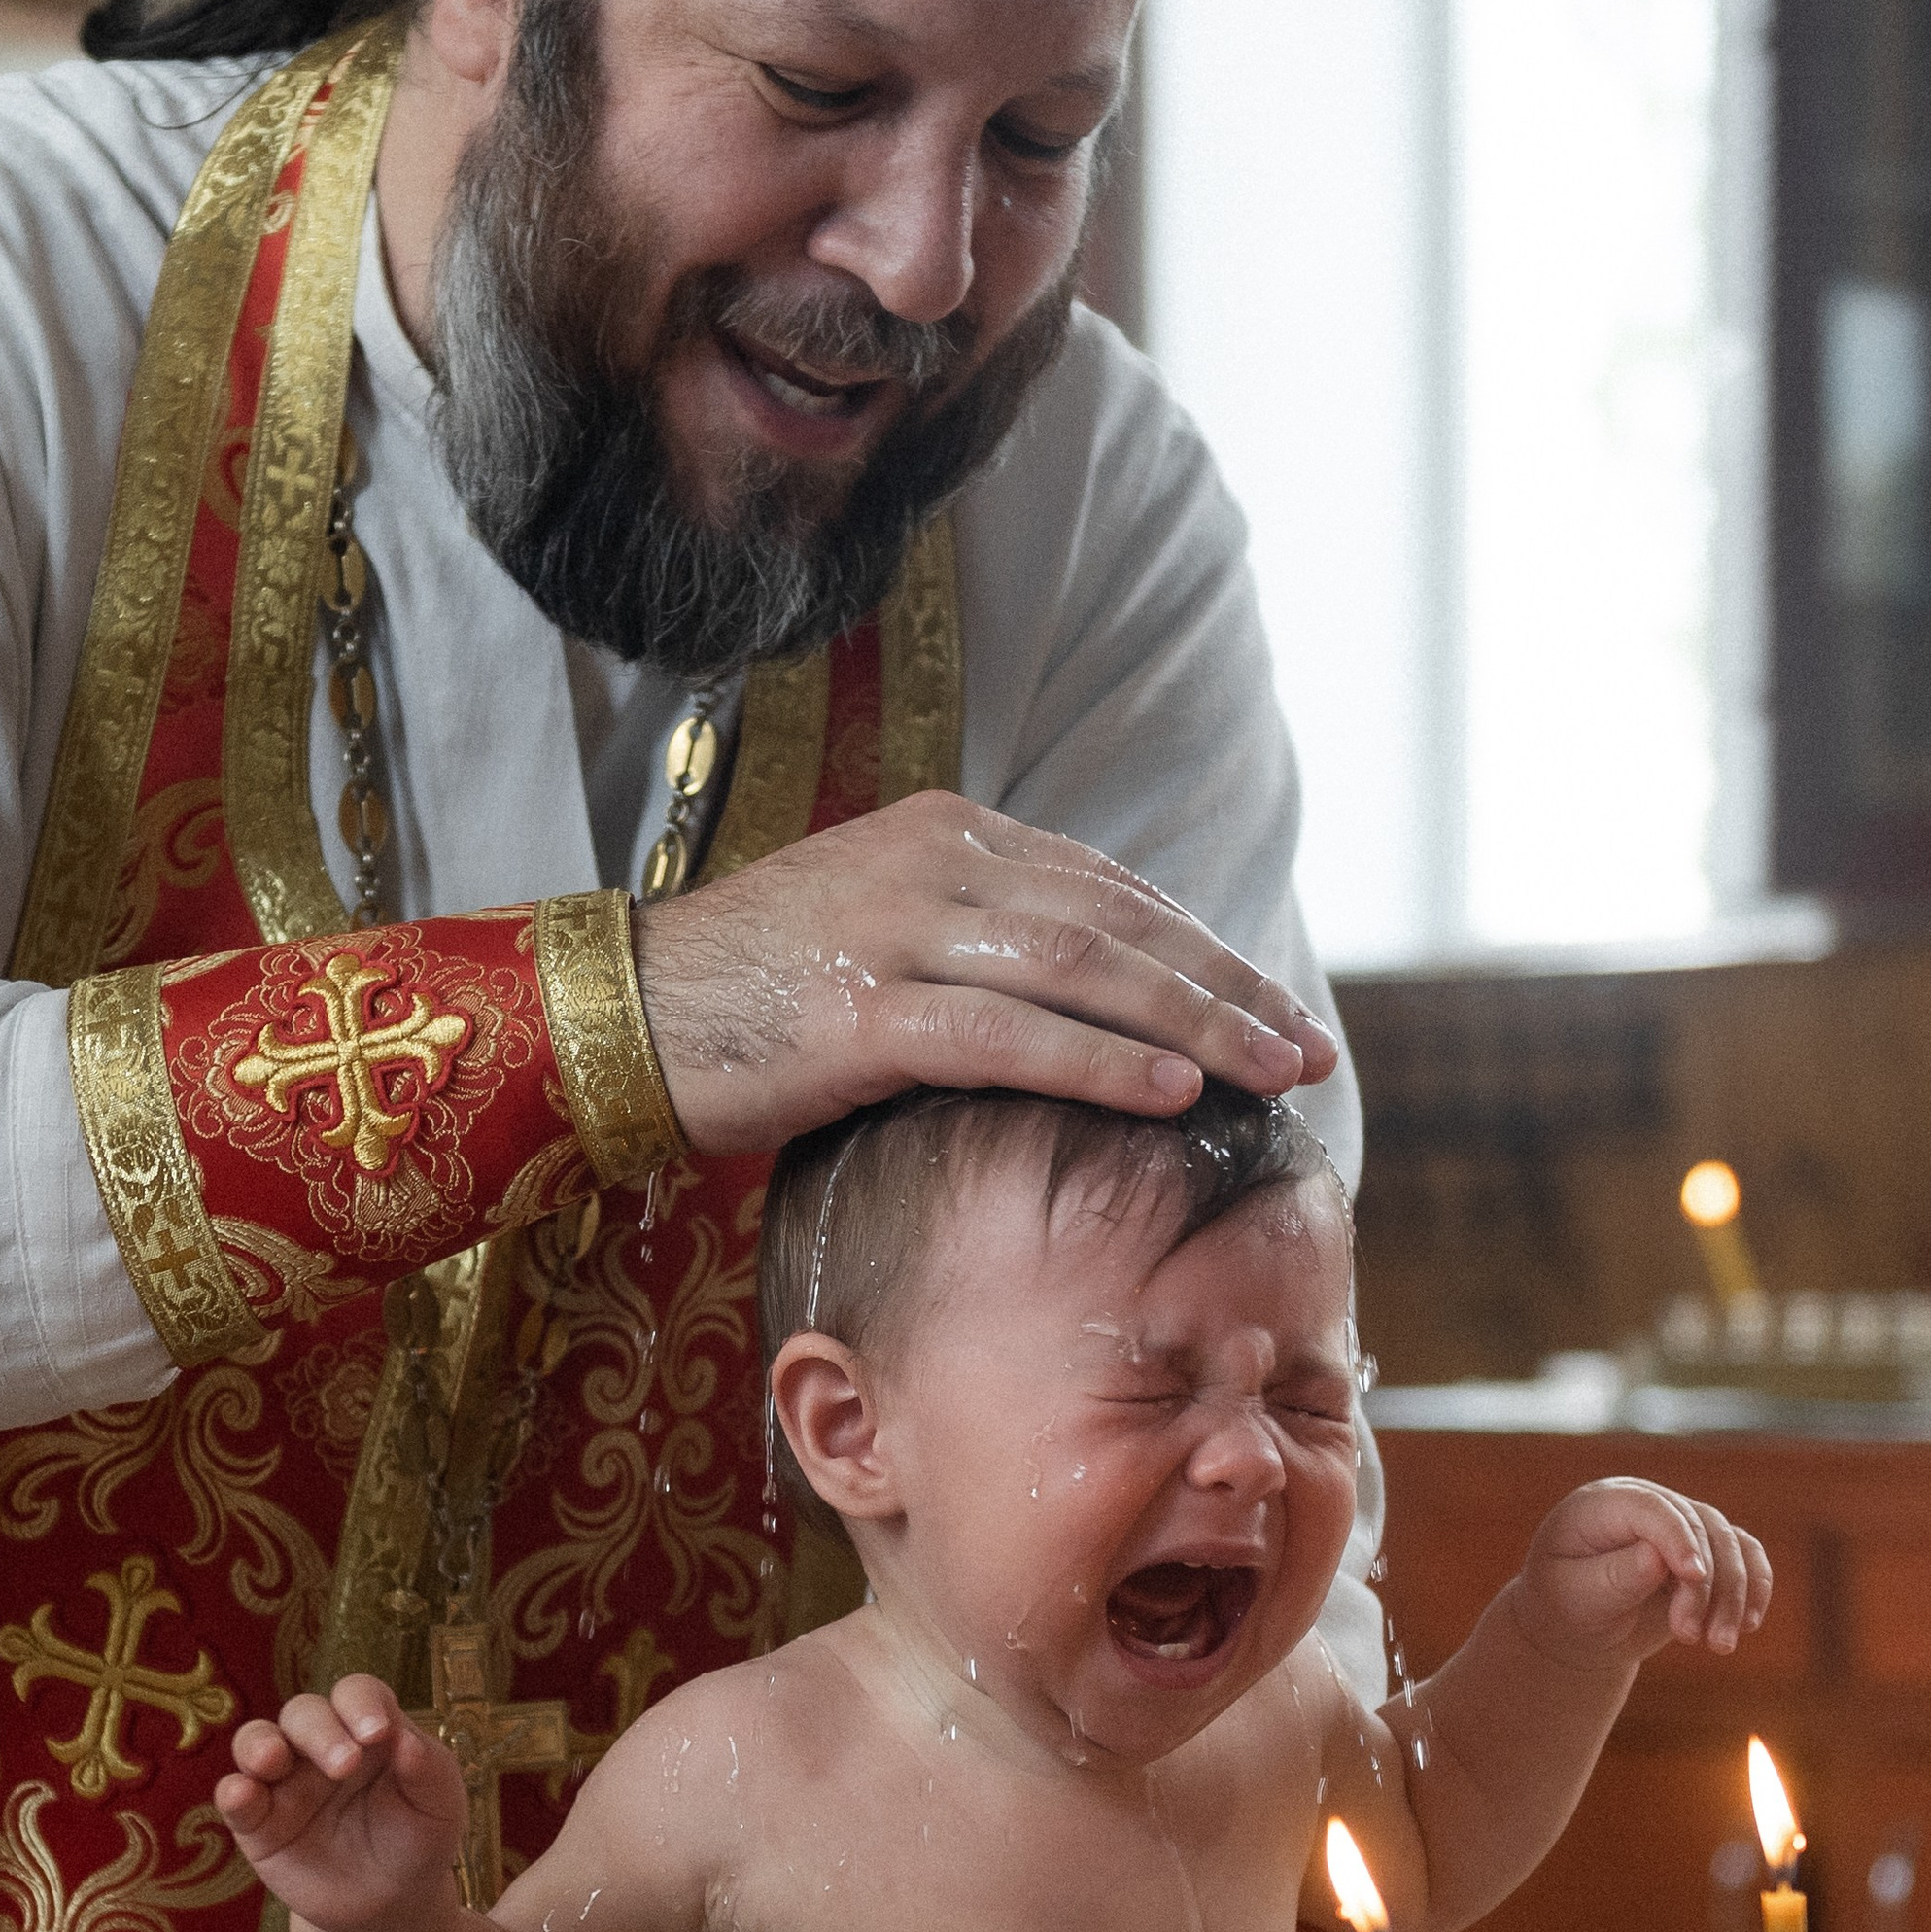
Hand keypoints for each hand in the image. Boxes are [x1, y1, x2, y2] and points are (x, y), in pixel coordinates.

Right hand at [213, 1674, 467, 1931]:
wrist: (391, 1906)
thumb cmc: (418, 1841)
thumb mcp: (439, 1807)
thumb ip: (428, 1770)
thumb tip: (405, 1738)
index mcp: (368, 1731)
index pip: (356, 1694)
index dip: (361, 1704)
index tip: (378, 1732)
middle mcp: (320, 1746)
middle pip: (304, 1713)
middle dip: (320, 1732)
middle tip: (344, 1766)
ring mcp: (285, 1782)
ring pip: (256, 1741)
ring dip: (259, 1744)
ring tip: (271, 1759)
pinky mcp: (258, 1823)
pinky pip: (235, 1797)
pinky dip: (233, 1792)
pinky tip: (242, 1795)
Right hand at [632, 792, 1335, 1159]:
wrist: (619, 1016)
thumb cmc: (751, 999)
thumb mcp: (878, 941)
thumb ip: (977, 950)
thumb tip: (1086, 1004)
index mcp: (948, 836)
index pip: (1110, 888)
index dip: (1205, 951)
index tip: (1278, 1009)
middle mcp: (934, 865)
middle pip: (1119, 922)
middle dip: (1228, 988)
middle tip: (1311, 1047)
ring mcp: (897, 932)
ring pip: (1085, 971)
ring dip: (1195, 1024)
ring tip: (1275, 1073)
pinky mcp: (862, 1011)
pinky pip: (1010, 1038)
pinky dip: (1102, 1063)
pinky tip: (1172, 1095)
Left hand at [1514, 1478, 1772, 1670]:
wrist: (1578, 1627)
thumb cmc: (1566, 1607)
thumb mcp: (1576, 1597)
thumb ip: (1615, 1577)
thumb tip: (1656, 1559)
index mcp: (1604, 1504)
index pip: (1651, 1509)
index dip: (1677, 1538)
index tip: (1693, 1577)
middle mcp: (1648, 1504)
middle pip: (1699, 1528)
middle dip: (1703, 1587)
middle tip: (1690, 1637)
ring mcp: (1682, 1523)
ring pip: (1729, 1543)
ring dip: (1733, 1596)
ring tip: (1719, 1645)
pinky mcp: (1707, 1549)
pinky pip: (1745, 1556)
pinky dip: (1754, 1588)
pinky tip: (1749, 1625)